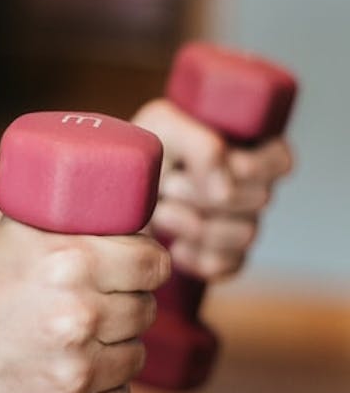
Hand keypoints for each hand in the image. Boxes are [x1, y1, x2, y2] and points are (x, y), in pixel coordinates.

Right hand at [0, 196, 169, 392]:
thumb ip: (45, 191)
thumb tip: (90, 167)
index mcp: (70, 261)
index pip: (153, 263)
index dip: (145, 265)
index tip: (132, 271)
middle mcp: (79, 317)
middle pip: (145, 310)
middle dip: (126, 306)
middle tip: (94, 306)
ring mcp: (75, 373)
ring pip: (133, 358)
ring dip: (114, 350)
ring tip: (76, 343)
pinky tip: (68, 379)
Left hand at [134, 98, 293, 279]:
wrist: (112, 195)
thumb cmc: (143, 152)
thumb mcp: (163, 126)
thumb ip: (201, 146)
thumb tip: (226, 191)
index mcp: (249, 147)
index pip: (280, 161)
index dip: (248, 166)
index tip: (205, 165)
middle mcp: (253, 187)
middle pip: (259, 199)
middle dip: (204, 193)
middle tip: (167, 186)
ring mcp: (241, 225)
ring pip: (245, 235)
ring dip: (194, 224)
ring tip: (161, 212)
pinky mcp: (224, 258)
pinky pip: (226, 265)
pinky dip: (193, 257)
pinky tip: (172, 245)